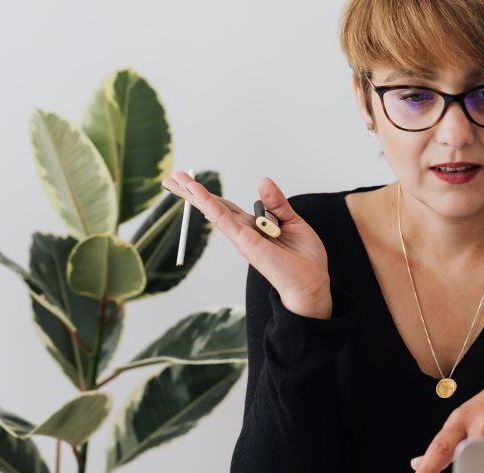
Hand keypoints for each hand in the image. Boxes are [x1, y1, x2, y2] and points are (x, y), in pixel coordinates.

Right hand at [162, 171, 331, 316]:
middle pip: (213, 208)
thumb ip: (276, 202)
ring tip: (175, 180)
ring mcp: (242, 237)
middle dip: (191, 193)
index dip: (209, 194)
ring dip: (194, 194)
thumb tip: (262, 181)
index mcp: (253, 227)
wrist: (311, 283)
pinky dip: (210, 204)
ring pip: (213, 211)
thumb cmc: (303, 258)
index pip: (226, 207)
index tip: (191, 181)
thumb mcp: (293, 222)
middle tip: (172, 178)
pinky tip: (197, 193)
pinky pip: (224, 219)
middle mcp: (243, 232)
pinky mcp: (246, 242)